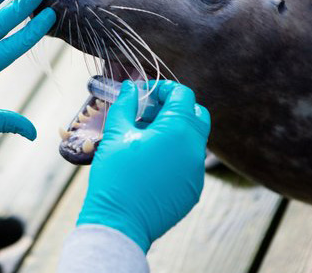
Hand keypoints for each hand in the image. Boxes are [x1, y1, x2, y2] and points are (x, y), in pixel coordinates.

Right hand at [77, 80, 210, 251]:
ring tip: (145, 137)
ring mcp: (197, 171)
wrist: (119, 223)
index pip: (183, 95)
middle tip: (149, 112)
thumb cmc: (115, 176)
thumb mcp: (116, 134)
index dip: (164, 89)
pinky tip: (150, 161)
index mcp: (178, 130)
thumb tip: (131, 88)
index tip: (146, 93)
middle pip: (197, 115)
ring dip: (175, 131)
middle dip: (175, 108)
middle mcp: (194, 149)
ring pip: (194, 139)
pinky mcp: (193, 189)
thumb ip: (126, 105)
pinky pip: (189, 162)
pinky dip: (175, 154)